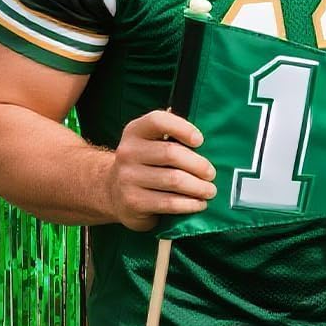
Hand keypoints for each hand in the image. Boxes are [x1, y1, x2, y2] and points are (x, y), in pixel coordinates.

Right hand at [106, 110, 216, 230]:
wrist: (114, 193)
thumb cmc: (146, 164)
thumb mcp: (151, 144)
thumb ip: (173, 137)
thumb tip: (207, 142)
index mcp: (135, 131)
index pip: (158, 121)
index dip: (183, 128)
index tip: (200, 141)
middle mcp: (128, 152)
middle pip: (172, 154)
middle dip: (198, 165)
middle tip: (211, 174)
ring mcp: (127, 178)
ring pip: (173, 180)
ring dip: (198, 187)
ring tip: (210, 191)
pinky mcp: (133, 202)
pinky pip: (169, 202)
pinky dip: (189, 204)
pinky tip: (199, 204)